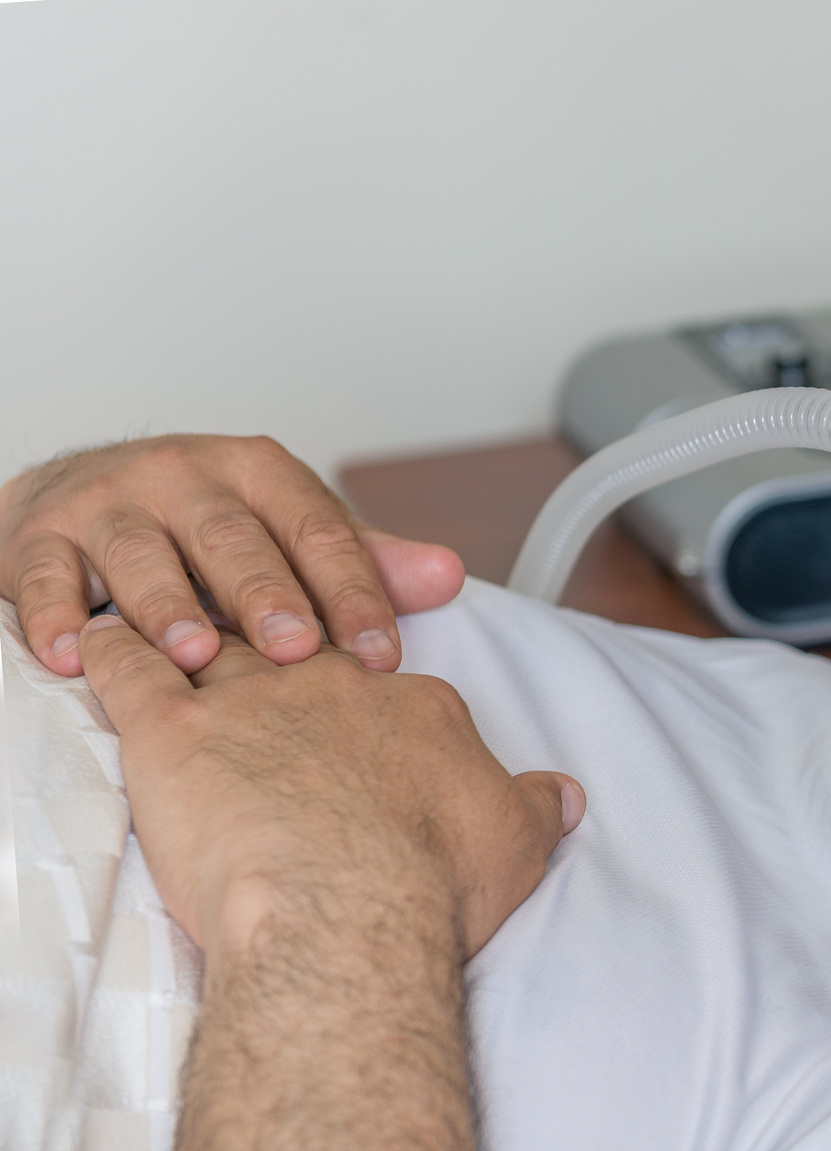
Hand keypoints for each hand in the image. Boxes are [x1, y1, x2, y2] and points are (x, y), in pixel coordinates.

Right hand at [0, 434, 464, 677]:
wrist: (83, 499)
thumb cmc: (208, 531)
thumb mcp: (289, 535)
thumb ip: (363, 560)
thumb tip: (450, 575)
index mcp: (259, 475)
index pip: (317, 532)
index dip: (353, 592)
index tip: (383, 654)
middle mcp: (184, 477)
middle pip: (232, 539)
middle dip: (266, 596)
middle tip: (295, 653)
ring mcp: (109, 502)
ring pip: (141, 554)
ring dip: (167, 607)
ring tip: (195, 656)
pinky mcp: (40, 534)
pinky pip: (45, 574)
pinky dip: (55, 614)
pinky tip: (73, 656)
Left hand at [79, 614, 582, 959]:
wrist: (349, 911)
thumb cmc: (433, 885)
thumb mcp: (517, 845)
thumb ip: (538, 808)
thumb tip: (569, 795)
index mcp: (416, 709)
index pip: (390, 682)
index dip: (371, 695)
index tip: (357, 718)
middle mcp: (334, 687)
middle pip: (300, 648)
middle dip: (281, 647)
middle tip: (261, 659)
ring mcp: (252, 700)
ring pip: (212, 642)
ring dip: (188, 633)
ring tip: (167, 631)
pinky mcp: (174, 731)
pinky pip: (129, 670)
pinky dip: (109, 652)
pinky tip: (94, 643)